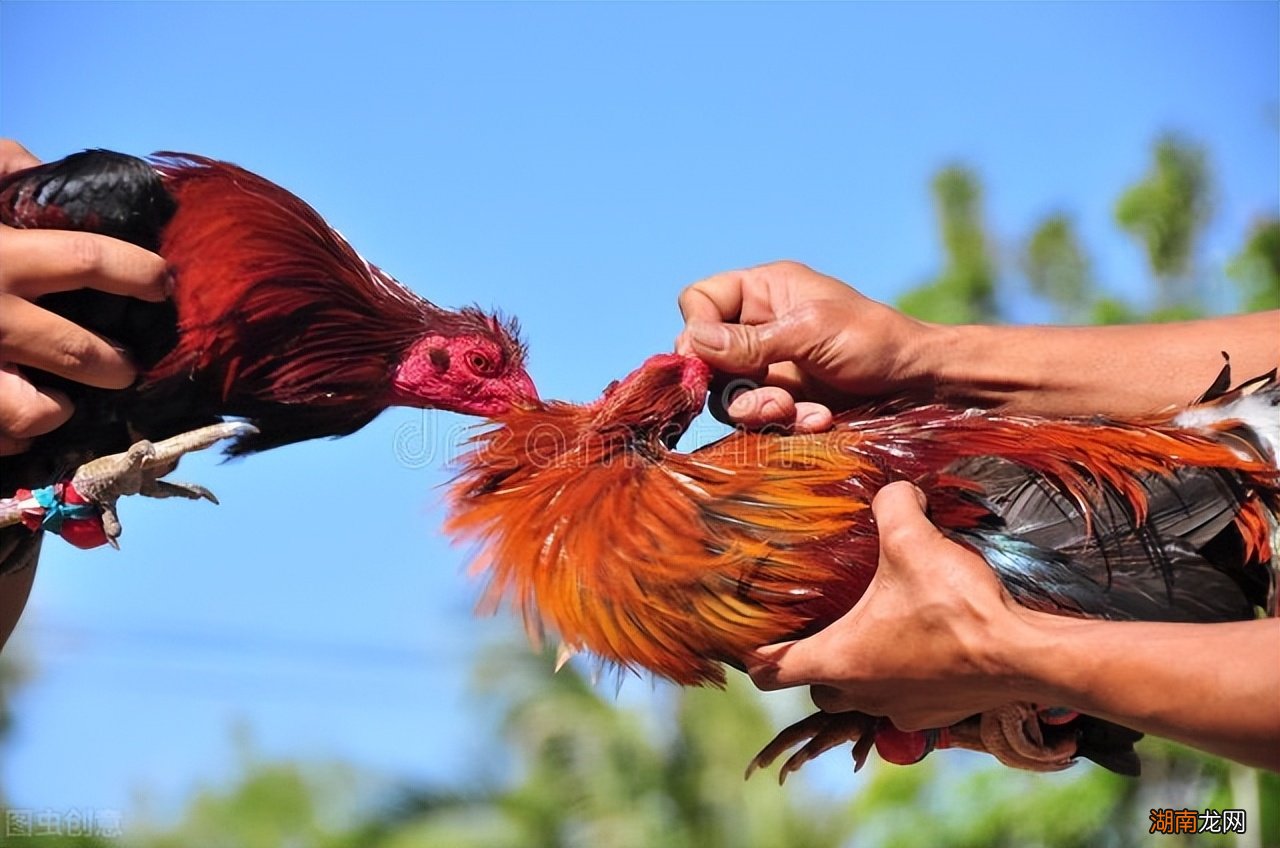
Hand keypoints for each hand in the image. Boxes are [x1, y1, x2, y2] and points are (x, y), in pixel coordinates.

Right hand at [0, 139, 169, 454]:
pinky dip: (8, 435)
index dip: (138, 272)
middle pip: (78, 351)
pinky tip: (9, 421)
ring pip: (36, 410)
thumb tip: (39, 169)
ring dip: (58, 410)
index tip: (162, 283)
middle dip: (114, 363)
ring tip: (63, 401)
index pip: (89, 262)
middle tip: (124, 365)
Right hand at [676, 261, 935, 431]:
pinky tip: (817, 419)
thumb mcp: (810, 333)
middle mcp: (758, 325)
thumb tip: (693, 343)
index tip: (704, 359)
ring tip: (793, 412)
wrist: (918, 381)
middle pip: (705, 355)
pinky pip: (759, 417)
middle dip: (729, 382)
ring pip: (728, 394)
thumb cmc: (873, 340)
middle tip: (764, 397)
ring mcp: (769, 365)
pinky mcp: (784, 399)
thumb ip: (750, 341)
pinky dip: (784, 423)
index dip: (695, 328)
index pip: (700, 300)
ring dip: (758, 409)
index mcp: (763, 291)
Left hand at [748, 482, 1026, 731]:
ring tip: (875, 628)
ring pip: (860, 696)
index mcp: (838, 660)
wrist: (1024, 655)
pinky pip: (903, 698)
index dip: (754, 653)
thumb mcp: (911, 539)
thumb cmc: (955, 606)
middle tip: (822, 621)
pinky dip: (903, 676)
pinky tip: (921, 642)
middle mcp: (861, 695)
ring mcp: (899, 709)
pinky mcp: (935, 714)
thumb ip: (890, 505)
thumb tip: (893, 489)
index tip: (752, 637)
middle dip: (814, 658)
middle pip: (815, 686)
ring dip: (861, 669)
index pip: (768, 671)